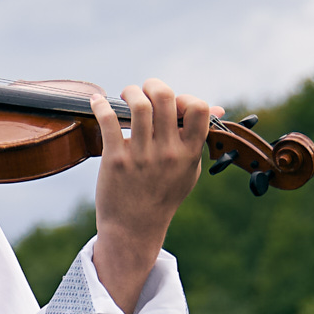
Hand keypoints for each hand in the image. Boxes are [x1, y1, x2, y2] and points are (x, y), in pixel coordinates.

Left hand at [86, 77, 220, 308]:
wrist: (134, 228)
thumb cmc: (163, 195)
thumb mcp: (189, 169)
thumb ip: (198, 138)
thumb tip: (217, 107)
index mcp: (189, 152)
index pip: (199, 108)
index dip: (186, 97)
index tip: (173, 103)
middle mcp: (167, 152)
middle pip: (164, 98)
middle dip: (152, 85)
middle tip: (144, 90)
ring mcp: (142, 156)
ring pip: (138, 106)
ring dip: (130, 92)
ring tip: (125, 96)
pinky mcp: (116, 160)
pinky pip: (108, 122)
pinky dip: (100, 105)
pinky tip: (96, 102)